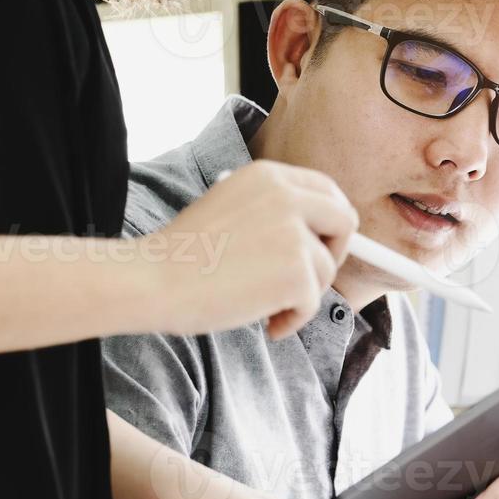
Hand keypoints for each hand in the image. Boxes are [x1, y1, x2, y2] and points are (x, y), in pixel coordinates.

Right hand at [146, 160, 358, 338]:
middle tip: (305, 280)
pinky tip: (264, 322)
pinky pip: (313, 303)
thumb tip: (314, 238)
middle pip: (345, 221)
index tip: (319, 248)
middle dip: (333, 254)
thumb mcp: (230, 208)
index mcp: (268, 176)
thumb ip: (272, 213)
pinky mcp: (297, 271)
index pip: (327, 190)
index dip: (329, 224)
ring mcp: (294, 233)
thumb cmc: (182, 256)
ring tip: (264, 306)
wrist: (153, 281)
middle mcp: (286, 196)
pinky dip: (291, 320)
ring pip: (327, 269)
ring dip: (303, 295)